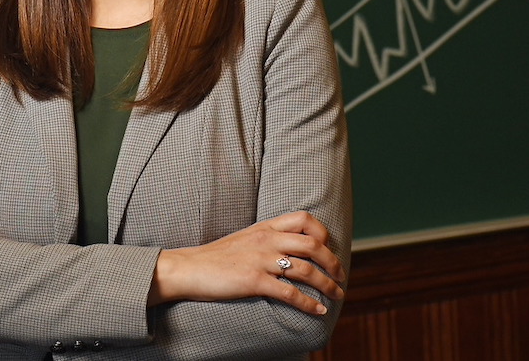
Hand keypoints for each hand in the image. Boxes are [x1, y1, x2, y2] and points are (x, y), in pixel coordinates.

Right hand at [148, 211, 344, 314]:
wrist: (188, 268)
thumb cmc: (214, 257)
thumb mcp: (243, 238)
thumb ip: (266, 239)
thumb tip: (288, 249)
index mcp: (264, 227)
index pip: (304, 218)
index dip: (322, 232)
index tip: (327, 248)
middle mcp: (266, 240)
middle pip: (313, 245)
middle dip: (333, 262)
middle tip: (340, 275)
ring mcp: (260, 260)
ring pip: (306, 270)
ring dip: (327, 285)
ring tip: (336, 295)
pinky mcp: (254, 281)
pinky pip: (290, 292)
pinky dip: (308, 303)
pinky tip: (318, 310)